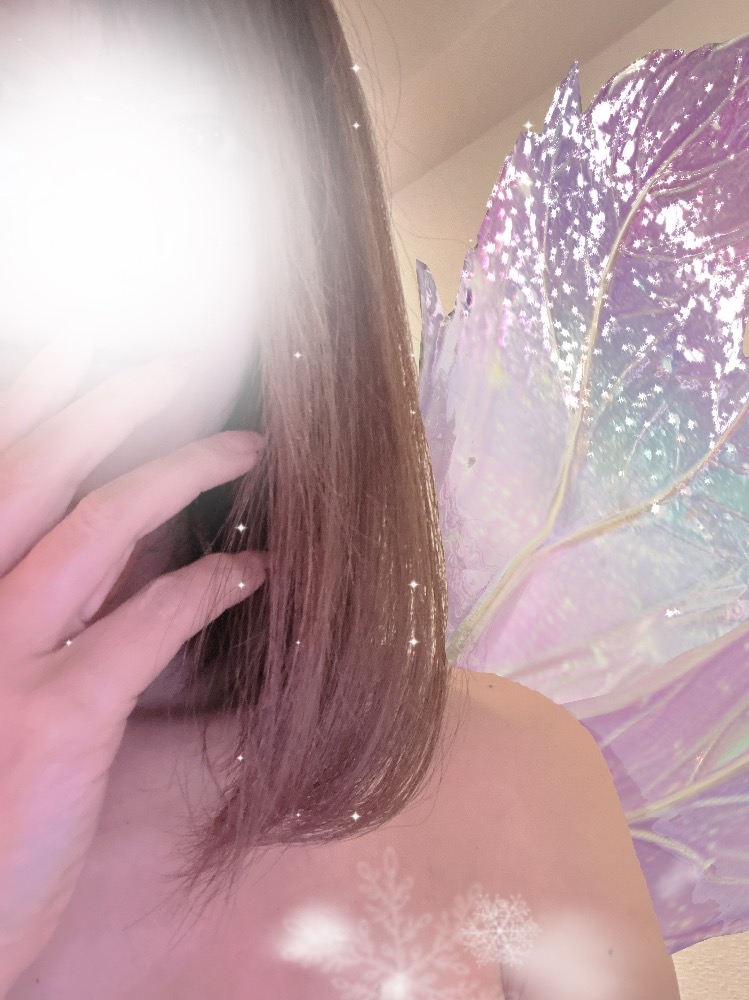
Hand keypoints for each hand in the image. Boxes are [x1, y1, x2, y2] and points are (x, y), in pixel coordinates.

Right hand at [0, 345, 265, 986]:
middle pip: (33, 467)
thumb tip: (120, 530)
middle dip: (109, 401)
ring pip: (96, 524)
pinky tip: (260, 571)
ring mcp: (1, 655)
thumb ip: (33, 592)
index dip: (31, 392)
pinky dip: (211, 584)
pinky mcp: (58, 717)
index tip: (81, 343)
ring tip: (246, 446)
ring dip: (181, 472)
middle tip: (174, 362)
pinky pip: (150, 620)